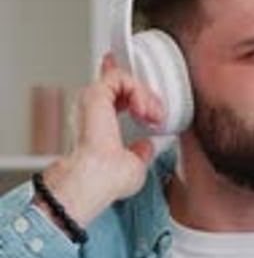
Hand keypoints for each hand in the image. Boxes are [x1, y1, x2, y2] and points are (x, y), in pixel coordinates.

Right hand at [37, 54, 164, 228]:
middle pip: (119, 83)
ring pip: (123, 80)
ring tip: (152, 116)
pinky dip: (138, 91)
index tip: (156, 114)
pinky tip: (142, 110)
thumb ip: (141, 152)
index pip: (115, 97)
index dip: (136, 93)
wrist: (95, 179)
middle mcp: (94, 112)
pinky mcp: (95, 94)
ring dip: (145, 96)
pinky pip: (121, 78)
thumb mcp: (134, 166)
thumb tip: (147, 145)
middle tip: (157, 116)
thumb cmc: (107, 180)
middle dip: (147, 96)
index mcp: (101, 127)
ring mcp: (93, 101)